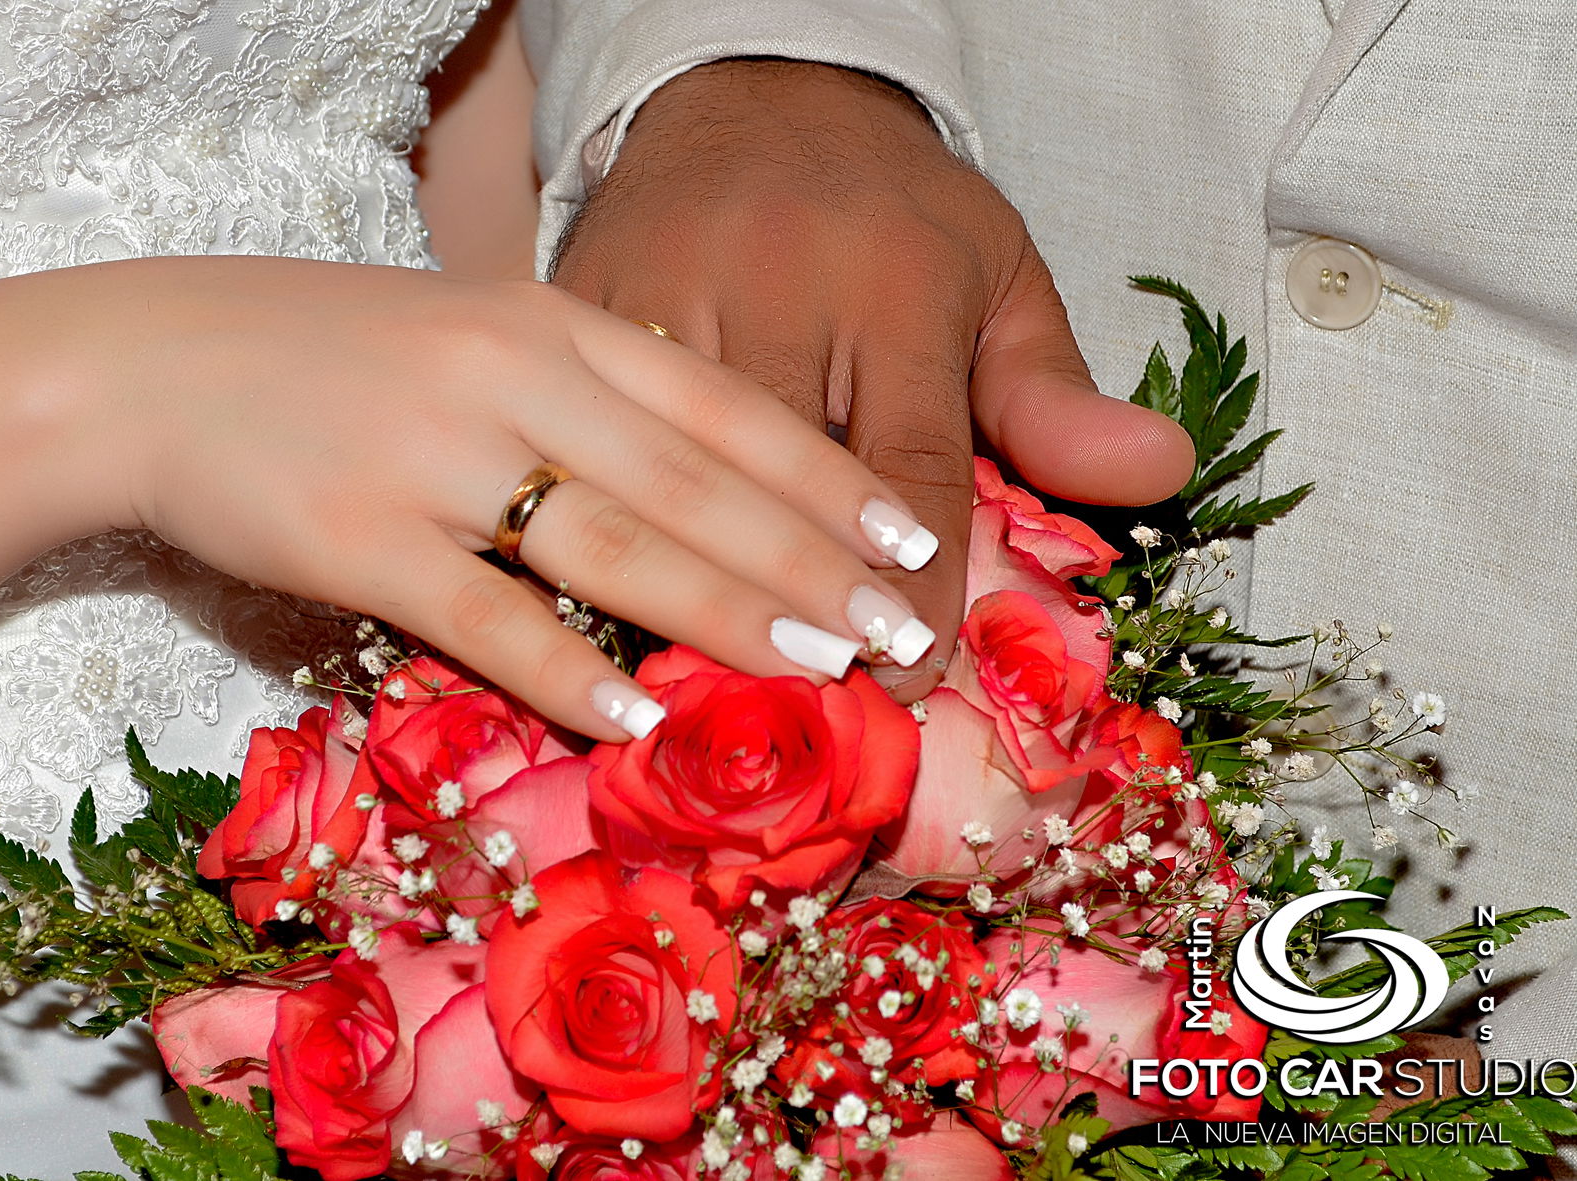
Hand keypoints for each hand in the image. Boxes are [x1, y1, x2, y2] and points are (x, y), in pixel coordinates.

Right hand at [0, 258, 941, 740]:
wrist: (150, 364)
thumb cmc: (331, 357)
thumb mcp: (474, 336)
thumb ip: (586, 393)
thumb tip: (710, 485)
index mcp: (553, 322)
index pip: (724, 406)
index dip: (827, 478)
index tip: (911, 539)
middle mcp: (511, 378)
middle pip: (694, 482)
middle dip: (811, 562)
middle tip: (901, 628)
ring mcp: (433, 455)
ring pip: (613, 544)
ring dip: (726, 610)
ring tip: (818, 666)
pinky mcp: (356, 535)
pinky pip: (484, 611)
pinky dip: (566, 667)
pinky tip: (638, 713)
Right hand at [551, 60, 1194, 700]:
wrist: (749, 92)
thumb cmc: (888, 212)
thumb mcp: (995, 278)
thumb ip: (1054, 394)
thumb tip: (1162, 470)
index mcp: (896, 282)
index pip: (911, 461)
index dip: (916, 579)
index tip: (911, 667)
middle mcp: (776, 282)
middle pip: (783, 468)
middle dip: (804, 590)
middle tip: (818, 685)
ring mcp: (663, 289)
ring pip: (669, 458)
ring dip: (693, 571)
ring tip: (710, 665)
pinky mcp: (576, 302)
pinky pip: (586, 428)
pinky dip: (599, 508)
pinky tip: (611, 585)